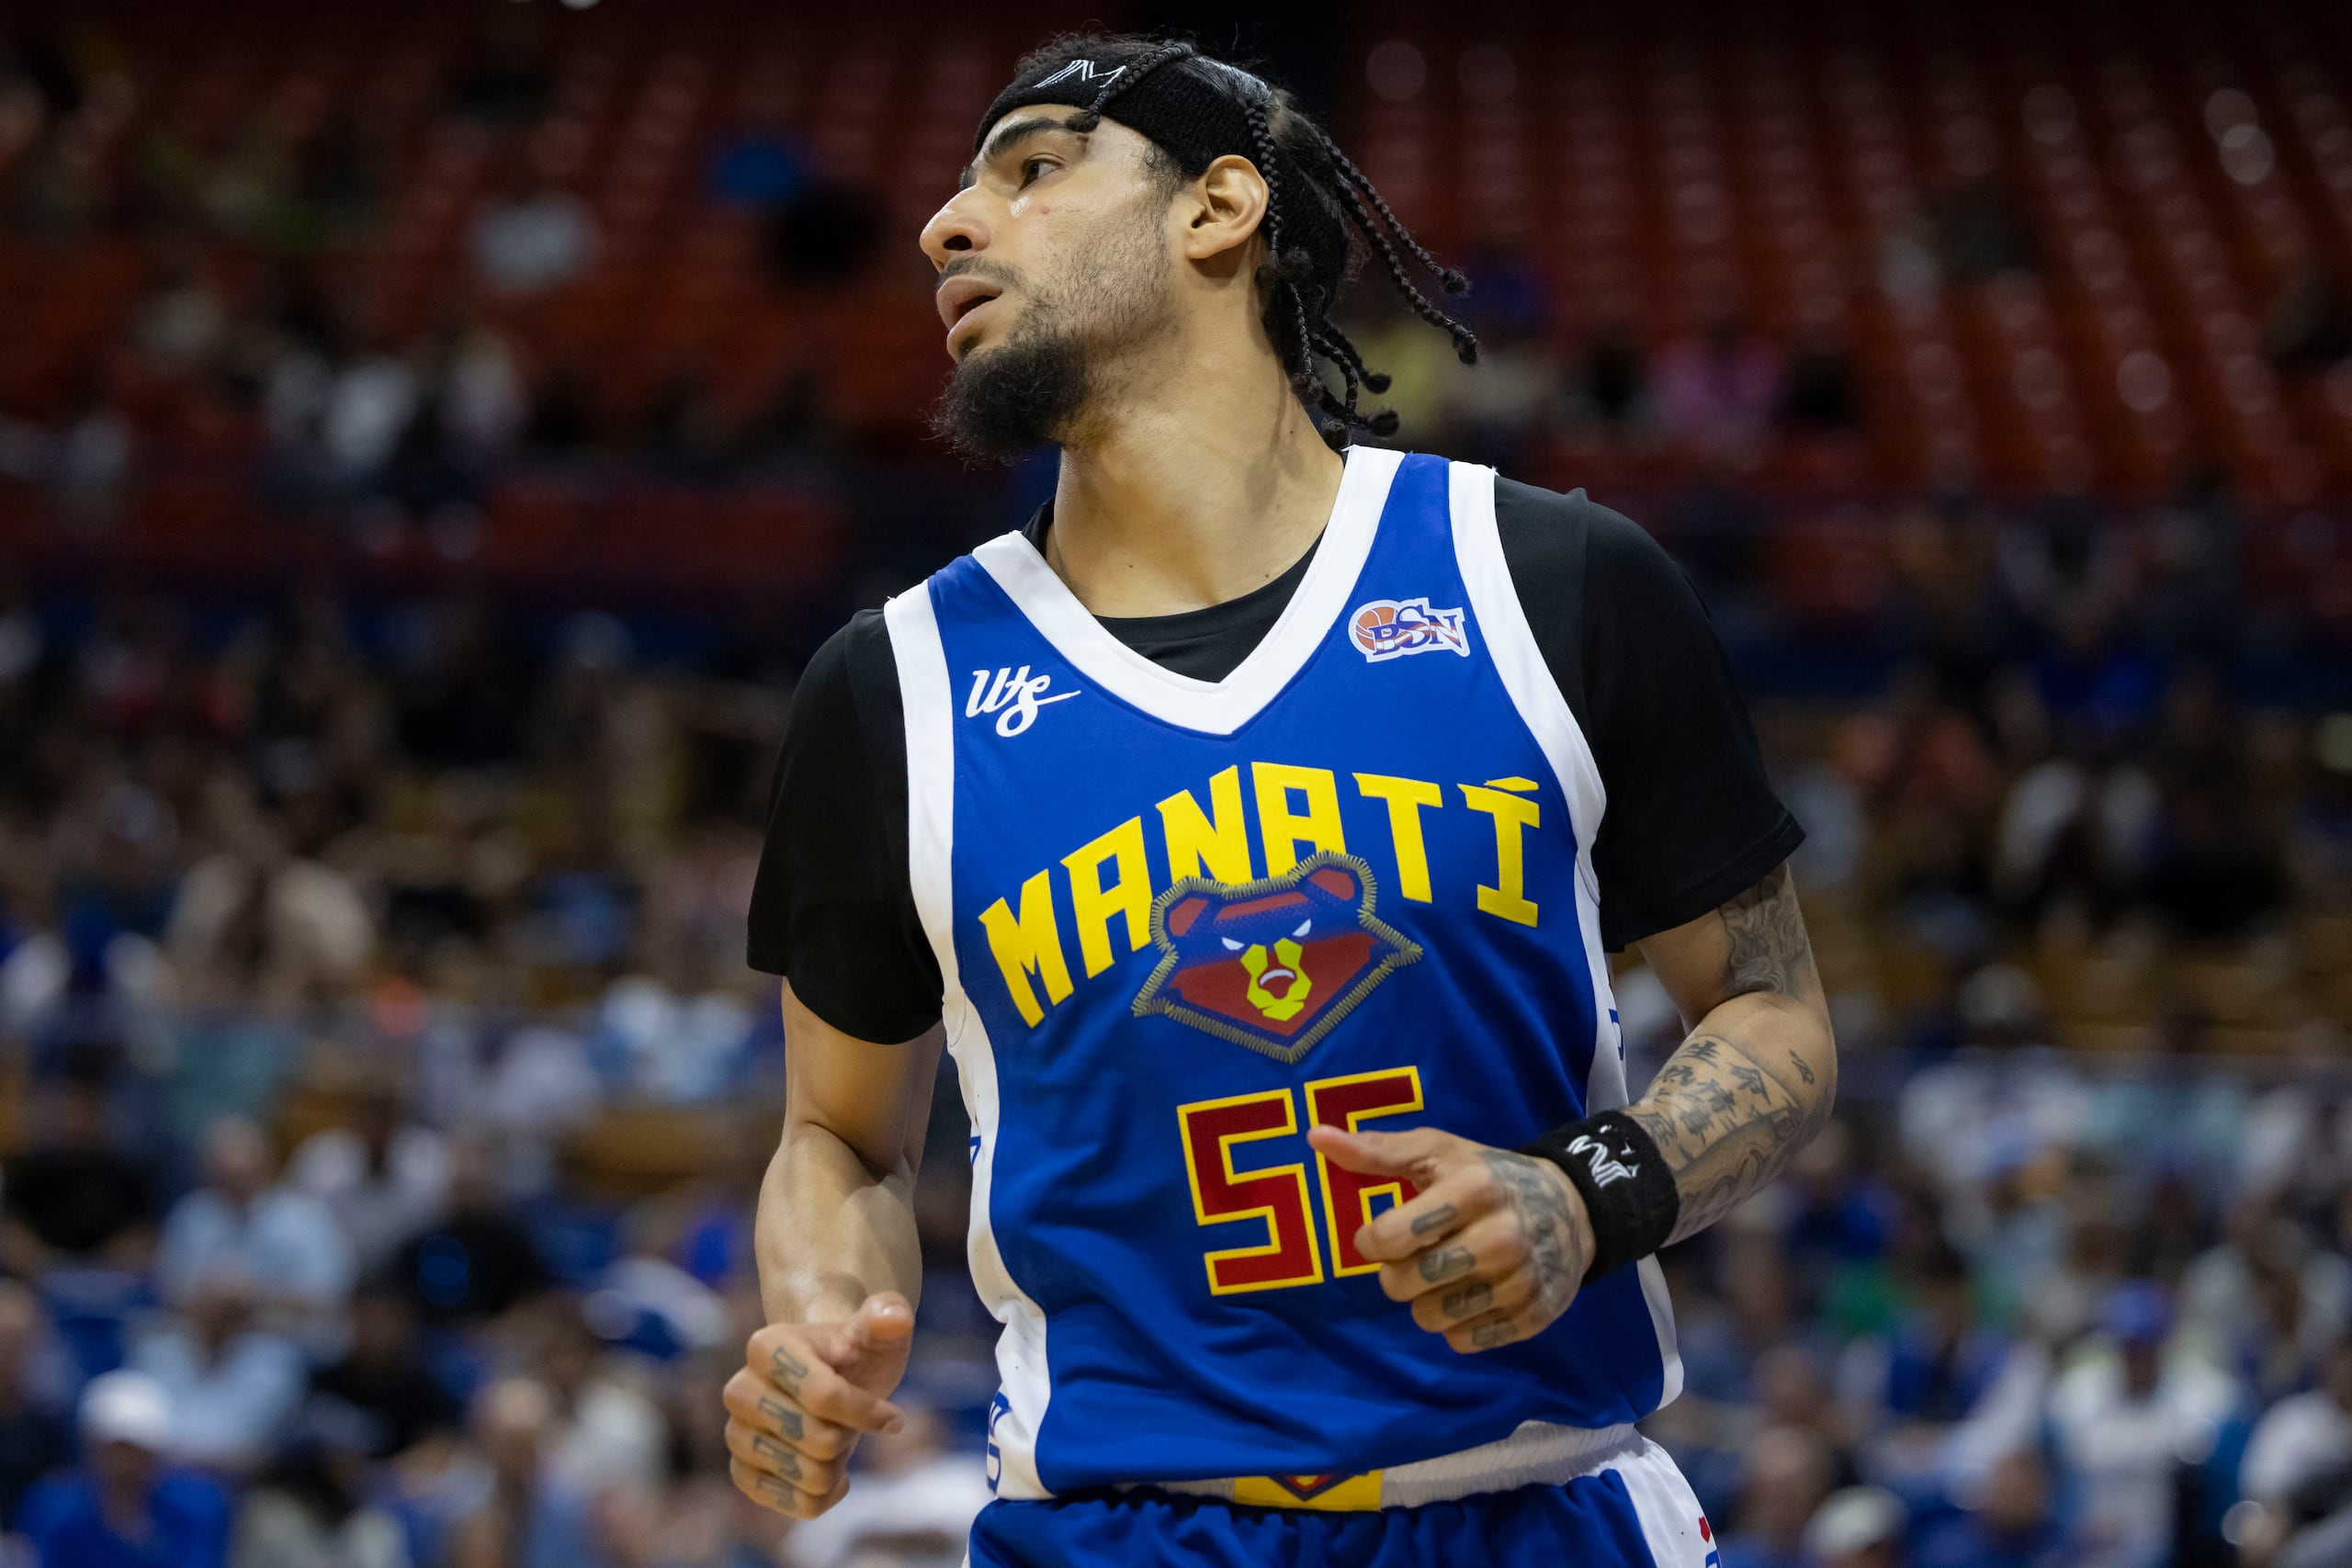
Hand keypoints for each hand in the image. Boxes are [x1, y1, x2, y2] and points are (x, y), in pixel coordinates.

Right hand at [723, 1292, 913, 1517]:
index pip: (824, 1397)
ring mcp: (736, 1434)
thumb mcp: (878, 1333)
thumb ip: (888, 1318)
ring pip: (809, 1478)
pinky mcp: (742, 1473)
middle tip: (850, 1423)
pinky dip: (825, 1496)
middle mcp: (739, 1390)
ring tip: (835, 1440)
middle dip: (849, 1435)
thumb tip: (893, 1319)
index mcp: (765, 1347)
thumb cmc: (857, 1353)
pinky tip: (828, 1472)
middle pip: (818, 1441)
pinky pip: (795, 1506)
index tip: (892, 1416)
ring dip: (838, 1465)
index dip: (867, 1413)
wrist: (833, 1378)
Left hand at [1306, 1125, 1591, 1352]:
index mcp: (1473, 1189)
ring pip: (1431, 1319)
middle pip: (1405, 1284)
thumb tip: (1315, 1137)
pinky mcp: (1532, 1317)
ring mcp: (1519, 1282)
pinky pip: (1464, 1342)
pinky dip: (1457, 1324)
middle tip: (1414, 1256)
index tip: (1383, 1234)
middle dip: (1396, 1274)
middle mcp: (1501, 1237)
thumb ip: (1376, 1150)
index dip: (1373, 1240)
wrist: (1571, 1209)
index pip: (1390, 1237)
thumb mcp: (1436, 1151)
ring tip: (1444, 1275)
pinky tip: (1471, 1295)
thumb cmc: (1486, 1176)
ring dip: (1426, 1301)